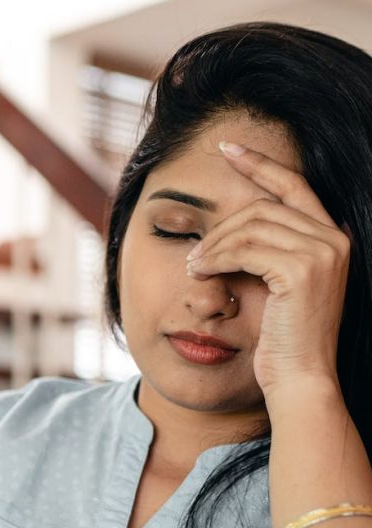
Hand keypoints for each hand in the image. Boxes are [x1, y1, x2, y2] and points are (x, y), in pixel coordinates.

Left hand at [185, 141, 348, 398]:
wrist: (300, 378)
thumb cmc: (281, 341)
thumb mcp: (272, 287)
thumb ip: (261, 254)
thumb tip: (223, 232)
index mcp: (332, 238)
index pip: (294, 185)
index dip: (260, 164)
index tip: (228, 149)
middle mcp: (334, 238)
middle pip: (263, 207)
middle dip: (221, 228)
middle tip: (195, 255)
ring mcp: (323, 252)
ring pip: (251, 225)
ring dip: (213, 245)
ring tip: (194, 267)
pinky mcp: (302, 270)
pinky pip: (245, 248)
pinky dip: (217, 257)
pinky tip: (200, 271)